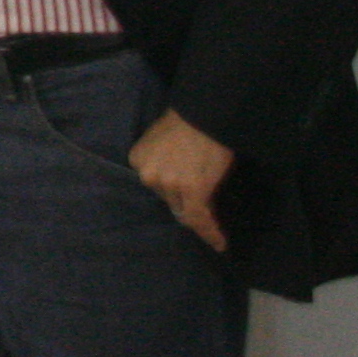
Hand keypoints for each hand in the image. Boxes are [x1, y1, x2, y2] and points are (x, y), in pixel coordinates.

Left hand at [130, 109, 233, 251]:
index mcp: (138, 160)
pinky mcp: (192, 191)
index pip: (155, 185)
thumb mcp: (162, 139)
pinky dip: (210, 233)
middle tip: (204, 205)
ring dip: (199, 217)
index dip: (172, 191)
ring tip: (214, 230)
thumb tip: (180, 183)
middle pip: (168, 198)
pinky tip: (220, 243)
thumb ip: (163, 161)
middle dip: (184, 201)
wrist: (205, 112)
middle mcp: (148, 175)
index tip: (185, 197)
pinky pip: (200, 219)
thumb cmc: (187, 120)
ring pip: (184, 210)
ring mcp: (168, 184)